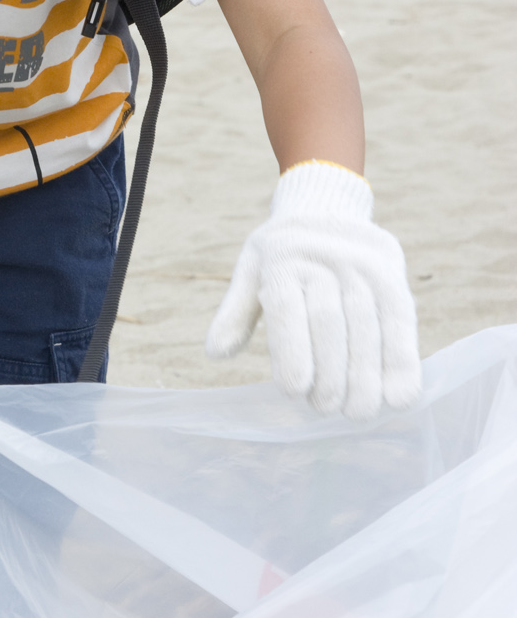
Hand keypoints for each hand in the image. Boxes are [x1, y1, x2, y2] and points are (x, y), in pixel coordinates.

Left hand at [205, 161, 420, 419]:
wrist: (324, 205)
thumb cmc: (281, 253)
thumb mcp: (251, 271)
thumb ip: (236, 311)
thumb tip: (215, 352)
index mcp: (281, 256)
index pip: (287, 308)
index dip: (293, 352)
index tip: (296, 392)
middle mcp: (324, 257)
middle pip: (329, 322)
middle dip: (330, 374)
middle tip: (326, 410)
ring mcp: (361, 263)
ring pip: (367, 325)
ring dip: (366, 376)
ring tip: (358, 412)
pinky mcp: (392, 273)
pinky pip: (400, 321)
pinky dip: (402, 361)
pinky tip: (399, 397)